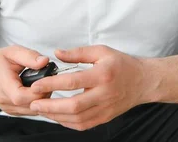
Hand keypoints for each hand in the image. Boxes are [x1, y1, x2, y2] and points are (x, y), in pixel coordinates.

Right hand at [0, 45, 51, 115]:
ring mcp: (8, 109)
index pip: (22, 96)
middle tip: (50, 79)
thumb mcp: (11, 52)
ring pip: (33, 111)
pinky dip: (37, 102)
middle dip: (45, 93)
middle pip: (31, 105)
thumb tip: (45, 61)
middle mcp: (5, 101)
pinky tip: (38, 91)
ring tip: (44, 84)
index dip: (39, 90)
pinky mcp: (12, 111)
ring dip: (43, 99)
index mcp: (4, 85)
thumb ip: (29, 56)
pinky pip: (29, 111)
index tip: (47, 79)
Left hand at [29, 45, 148, 130]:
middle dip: (50, 106)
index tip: (37, 84)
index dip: (52, 84)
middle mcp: (104, 94)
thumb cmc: (121, 64)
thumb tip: (56, 54)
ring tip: (41, 109)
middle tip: (34, 102)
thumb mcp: (101, 51)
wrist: (143, 82)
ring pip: (77, 119)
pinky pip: (83, 125)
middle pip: (73, 106)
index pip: (73, 81)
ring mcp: (105, 108)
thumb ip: (78, 53)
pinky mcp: (105, 118)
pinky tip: (57, 116)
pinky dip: (67, 122)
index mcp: (102, 75)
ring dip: (56, 116)